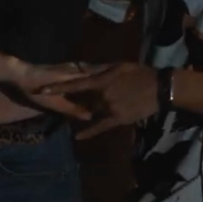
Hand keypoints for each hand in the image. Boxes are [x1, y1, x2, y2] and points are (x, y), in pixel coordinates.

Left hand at [35, 62, 161, 139]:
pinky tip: (76, 137)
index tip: (41, 90)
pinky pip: (100, 127)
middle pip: (83, 99)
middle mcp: (104, 95)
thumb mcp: (119, 65)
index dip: (57, 87)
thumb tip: (80, 65)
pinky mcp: (118, 119)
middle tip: (63, 97)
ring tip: (79, 109)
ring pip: (91, 110)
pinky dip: (88, 132)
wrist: (161, 89)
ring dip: (85, 110)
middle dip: (75, 99)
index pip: (75, 84)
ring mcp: (110, 108)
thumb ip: (98, 67)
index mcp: (103, 80)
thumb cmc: (141, 73)